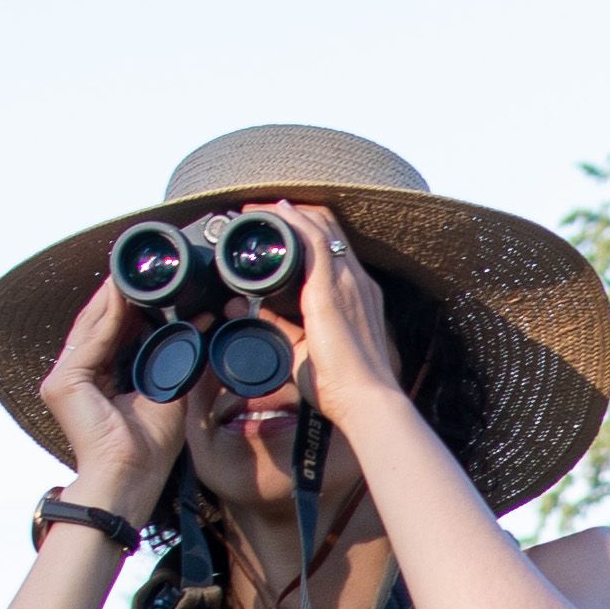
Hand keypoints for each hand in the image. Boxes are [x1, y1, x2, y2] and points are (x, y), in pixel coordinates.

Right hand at [36, 282, 185, 513]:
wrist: (130, 477)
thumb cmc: (148, 447)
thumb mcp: (168, 390)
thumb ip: (175, 355)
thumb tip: (201, 321)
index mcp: (97, 381)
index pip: (111, 334)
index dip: (130, 308)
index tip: (151, 285)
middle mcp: (75, 377)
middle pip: (98, 326)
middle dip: (119, 297)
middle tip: (141, 269)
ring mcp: (63, 380)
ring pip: (92, 327)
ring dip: (113, 299)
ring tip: (132, 273)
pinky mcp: (63, 383)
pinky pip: (91, 341)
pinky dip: (109, 316)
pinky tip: (124, 295)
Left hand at [273, 204, 418, 428]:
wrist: (365, 400)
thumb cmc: (342, 384)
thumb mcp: (302, 348)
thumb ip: (277, 324)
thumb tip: (243, 308)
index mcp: (356, 294)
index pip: (336, 247)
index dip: (307, 229)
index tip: (278, 224)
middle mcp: (357, 281)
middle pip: (330, 228)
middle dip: (295, 214)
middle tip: (261, 212)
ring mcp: (348, 281)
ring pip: (323, 227)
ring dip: (290, 213)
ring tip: (260, 208)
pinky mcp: (332, 289)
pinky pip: (315, 241)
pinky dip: (294, 223)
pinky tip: (276, 212)